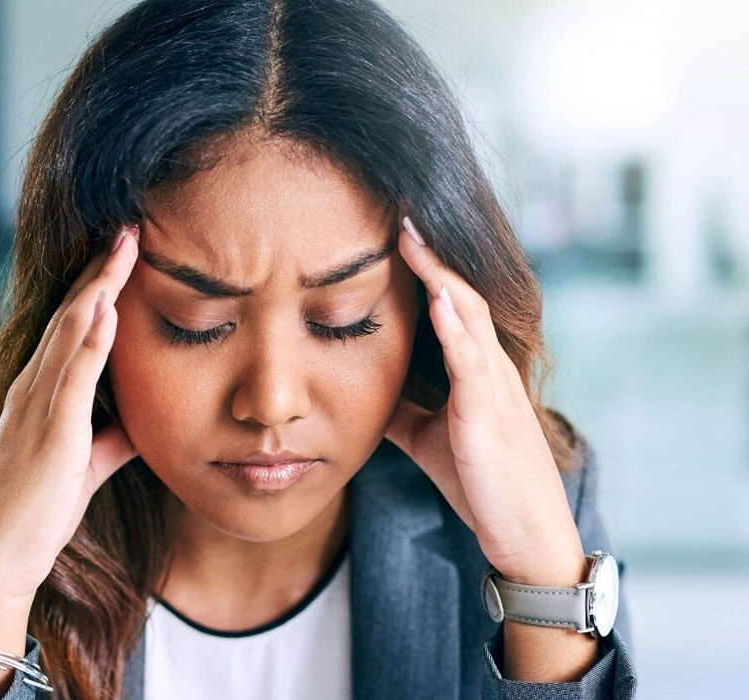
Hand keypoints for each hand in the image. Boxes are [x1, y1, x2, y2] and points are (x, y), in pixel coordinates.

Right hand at [0, 222, 140, 604]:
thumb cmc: (34, 516)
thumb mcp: (82, 469)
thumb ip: (110, 442)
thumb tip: (142, 425)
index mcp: (40, 395)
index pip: (71, 327)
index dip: (97, 287)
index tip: (124, 254)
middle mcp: (33, 390)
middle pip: (70, 316)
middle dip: (100, 271)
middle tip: (129, 227)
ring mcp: (37, 410)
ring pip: (68, 334)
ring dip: (99, 288)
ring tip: (125, 246)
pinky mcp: (49, 437)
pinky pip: (72, 380)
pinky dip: (91, 342)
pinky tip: (108, 309)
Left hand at [384, 214, 585, 585]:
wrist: (523, 533)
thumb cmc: (480, 482)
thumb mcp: (428, 436)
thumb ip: (403, 407)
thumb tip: (359, 388)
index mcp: (475, 370)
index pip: (450, 304)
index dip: (425, 267)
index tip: (395, 231)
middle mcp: (488, 367)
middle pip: (459, 294)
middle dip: (430, 254)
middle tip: (401, 211)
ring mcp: (493, 387)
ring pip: (468, 315)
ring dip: (439, 274)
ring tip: (411, 235)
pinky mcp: (488, 415)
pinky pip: (472, 362)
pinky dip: (454, 327)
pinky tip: (436, 298)